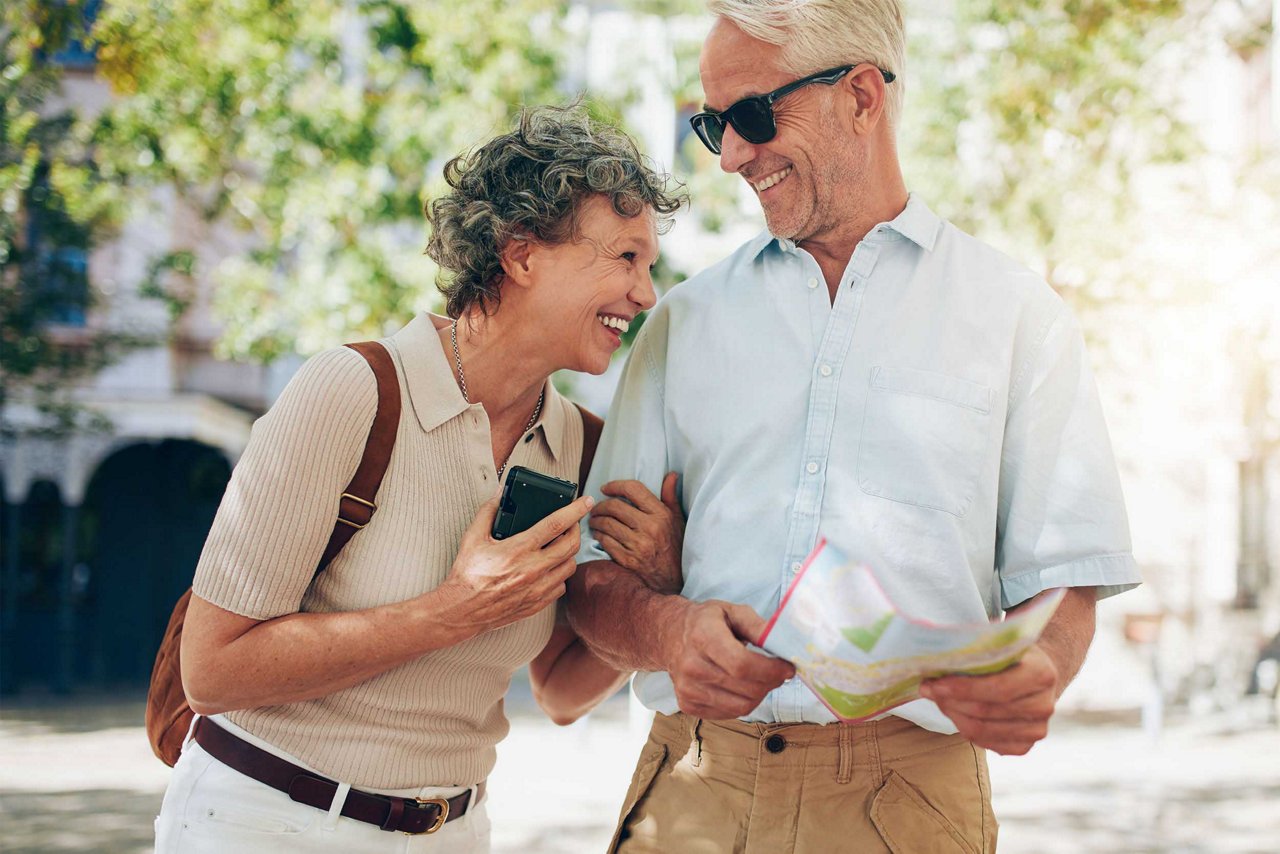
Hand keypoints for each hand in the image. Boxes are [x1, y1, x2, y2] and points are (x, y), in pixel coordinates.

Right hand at [436, 495, 592, 639]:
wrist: (463, 610)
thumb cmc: (467, 574)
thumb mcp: (473, 537)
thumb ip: (488, 512)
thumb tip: (500, 494)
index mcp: (519, 549)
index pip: (556, 524)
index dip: (575, 510)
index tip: (586, 501)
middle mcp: (533, 569)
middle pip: (571, 545)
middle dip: (577, 529)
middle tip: (572, 523)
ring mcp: (538, 588)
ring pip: (570, 566)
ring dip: (569, 553)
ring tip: (561, 545)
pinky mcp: (538, 603)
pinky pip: (561, 586)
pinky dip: (560, 574)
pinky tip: (550, 568)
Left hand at [588, 473, 684, 593]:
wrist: (674, 580)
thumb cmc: (675, 547)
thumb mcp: (677, 520)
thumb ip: (671, 496)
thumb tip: (671, 475)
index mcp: (661, 514)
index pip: (633, 489)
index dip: (615, 485)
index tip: (606, 488)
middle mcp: (649, 527)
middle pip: (615, 506)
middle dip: (601, 505)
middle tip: (596, 507)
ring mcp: (638, 545)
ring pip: (607, 524)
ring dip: (596, 520)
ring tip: (594, 520)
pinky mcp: (628, 560)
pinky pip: (606, 542)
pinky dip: (598, 536)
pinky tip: (598, 534)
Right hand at [662, 599, 794, 719]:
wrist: (669, 636)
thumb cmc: (705, 622)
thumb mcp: (732, 611)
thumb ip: (757, 626)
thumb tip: (783, 645)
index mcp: (703, 637)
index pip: (742, 665)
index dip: (771, 670)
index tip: (788, 668)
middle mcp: (691, 666)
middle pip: (745, 689)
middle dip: (771, 683)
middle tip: (779, 672)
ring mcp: (687, 689)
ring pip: (741, 707)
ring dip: (760, 695)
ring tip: (762, 679)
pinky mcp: (687, 704)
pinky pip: (728, 714)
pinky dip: (743, 703)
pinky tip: (742, 687)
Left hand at [919, 643, 1059, 754]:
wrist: (1036, 674)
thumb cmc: (1010, 656)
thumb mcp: (999, 645)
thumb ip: (974, 654)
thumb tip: (934, 666)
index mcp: (1041, 674)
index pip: (996, 688)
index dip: (961, 688)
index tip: (932, 682)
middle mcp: (1044, 706)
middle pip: (984, 711)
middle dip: (949, 701)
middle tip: (928, 689)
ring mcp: (1037, 730)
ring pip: (981, 730)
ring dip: (952, 714)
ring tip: (938, 699)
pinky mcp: (1026, 746)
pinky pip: (986, 744)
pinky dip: (964, 728)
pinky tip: (955, 712)